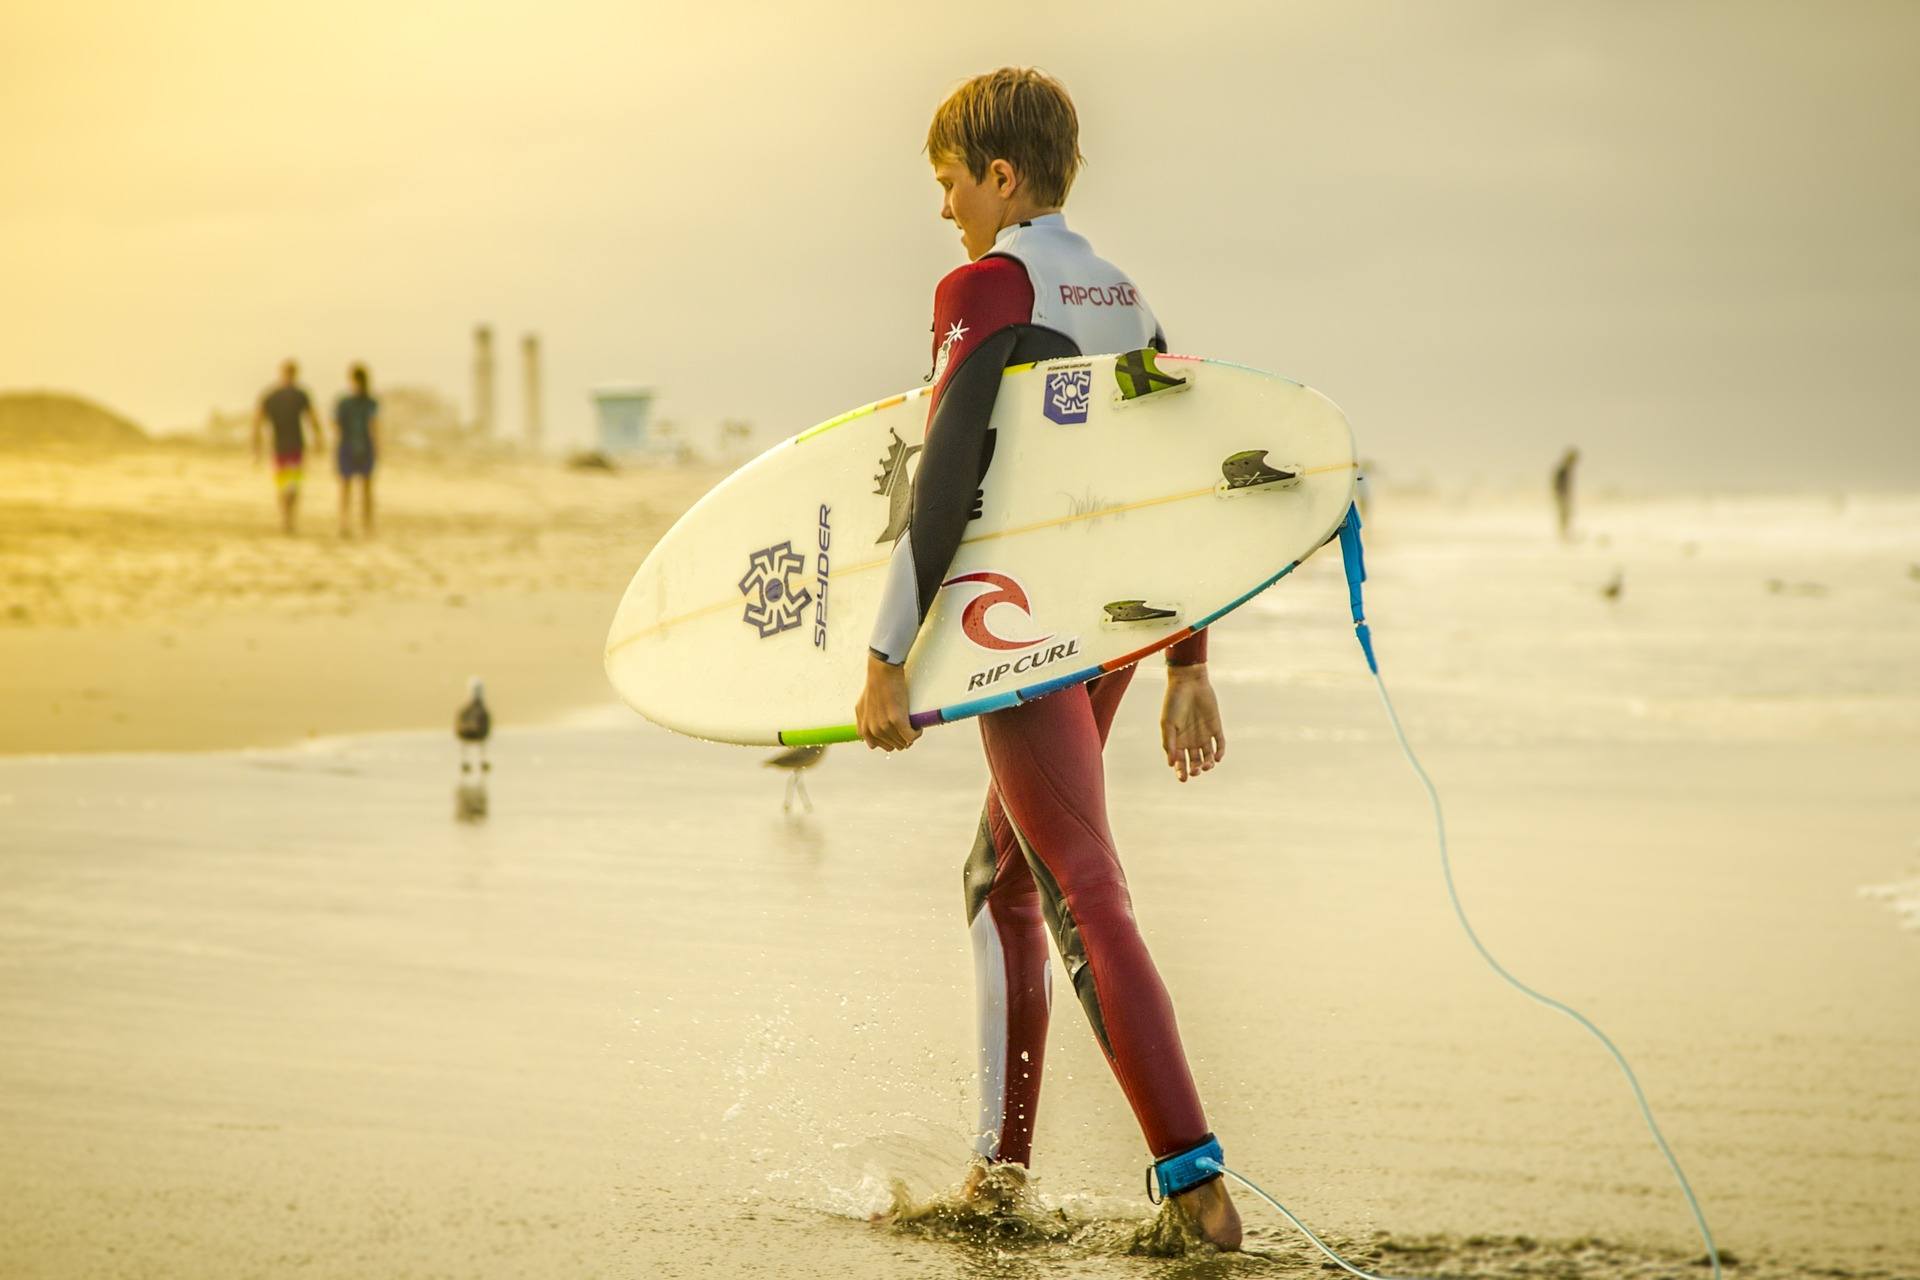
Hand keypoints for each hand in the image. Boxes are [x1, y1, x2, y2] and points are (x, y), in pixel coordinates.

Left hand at [856, 653, 920, 751]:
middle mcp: (873, 731)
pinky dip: (916, 733)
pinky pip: (911, 737)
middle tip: (906, 726)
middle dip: (901, 737)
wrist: (882, 673)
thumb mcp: (863, 708)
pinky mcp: (897, 722)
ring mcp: (884, 727)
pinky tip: (917, 726)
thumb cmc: (875, 686)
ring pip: (903, 743)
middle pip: (893, 745)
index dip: (890, 740)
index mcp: (864, 729)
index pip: (880, 746)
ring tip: (911, 724)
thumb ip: (864, 723)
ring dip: (910, 735)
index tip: (896, 732)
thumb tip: (869, 735)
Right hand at [1160, 663, 1224, 782]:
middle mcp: (1191, 740)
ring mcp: (1204, 734)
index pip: (1180, 762)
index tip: (1183, 779)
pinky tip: (1217, 758)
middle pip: (1195, 762)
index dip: (1181, 772)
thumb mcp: (1168, 724)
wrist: (1188, 682)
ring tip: (1207, 765)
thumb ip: (1169, 743)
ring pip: (1208, 756)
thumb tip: (1171, 764)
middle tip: (1196, 770)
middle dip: (1196, 769)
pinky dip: (1220, 753)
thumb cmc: (1174, 702)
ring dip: (1208, 764)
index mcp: (1177, 741)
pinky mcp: (1216, 727)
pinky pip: (1220, 744)